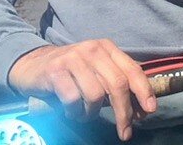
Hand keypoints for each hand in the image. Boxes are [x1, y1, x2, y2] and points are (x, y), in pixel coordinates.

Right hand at [8, 40, 155, 140]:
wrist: (32, 64)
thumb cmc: (71, 71)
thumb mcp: (96, 71)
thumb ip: (117, 84)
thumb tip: (141, 109)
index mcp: (107, 48)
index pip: (132, 69)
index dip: (144, 91)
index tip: (149, 111)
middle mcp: (93, 50)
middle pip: (117, 84)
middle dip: (124, 112)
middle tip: (125, 132)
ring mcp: (74, 59)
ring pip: (95, 95)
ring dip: (92, 113)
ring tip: (84, 113)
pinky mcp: (55, 71)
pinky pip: (73, 99)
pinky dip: (75, 112)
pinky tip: (70, 110)